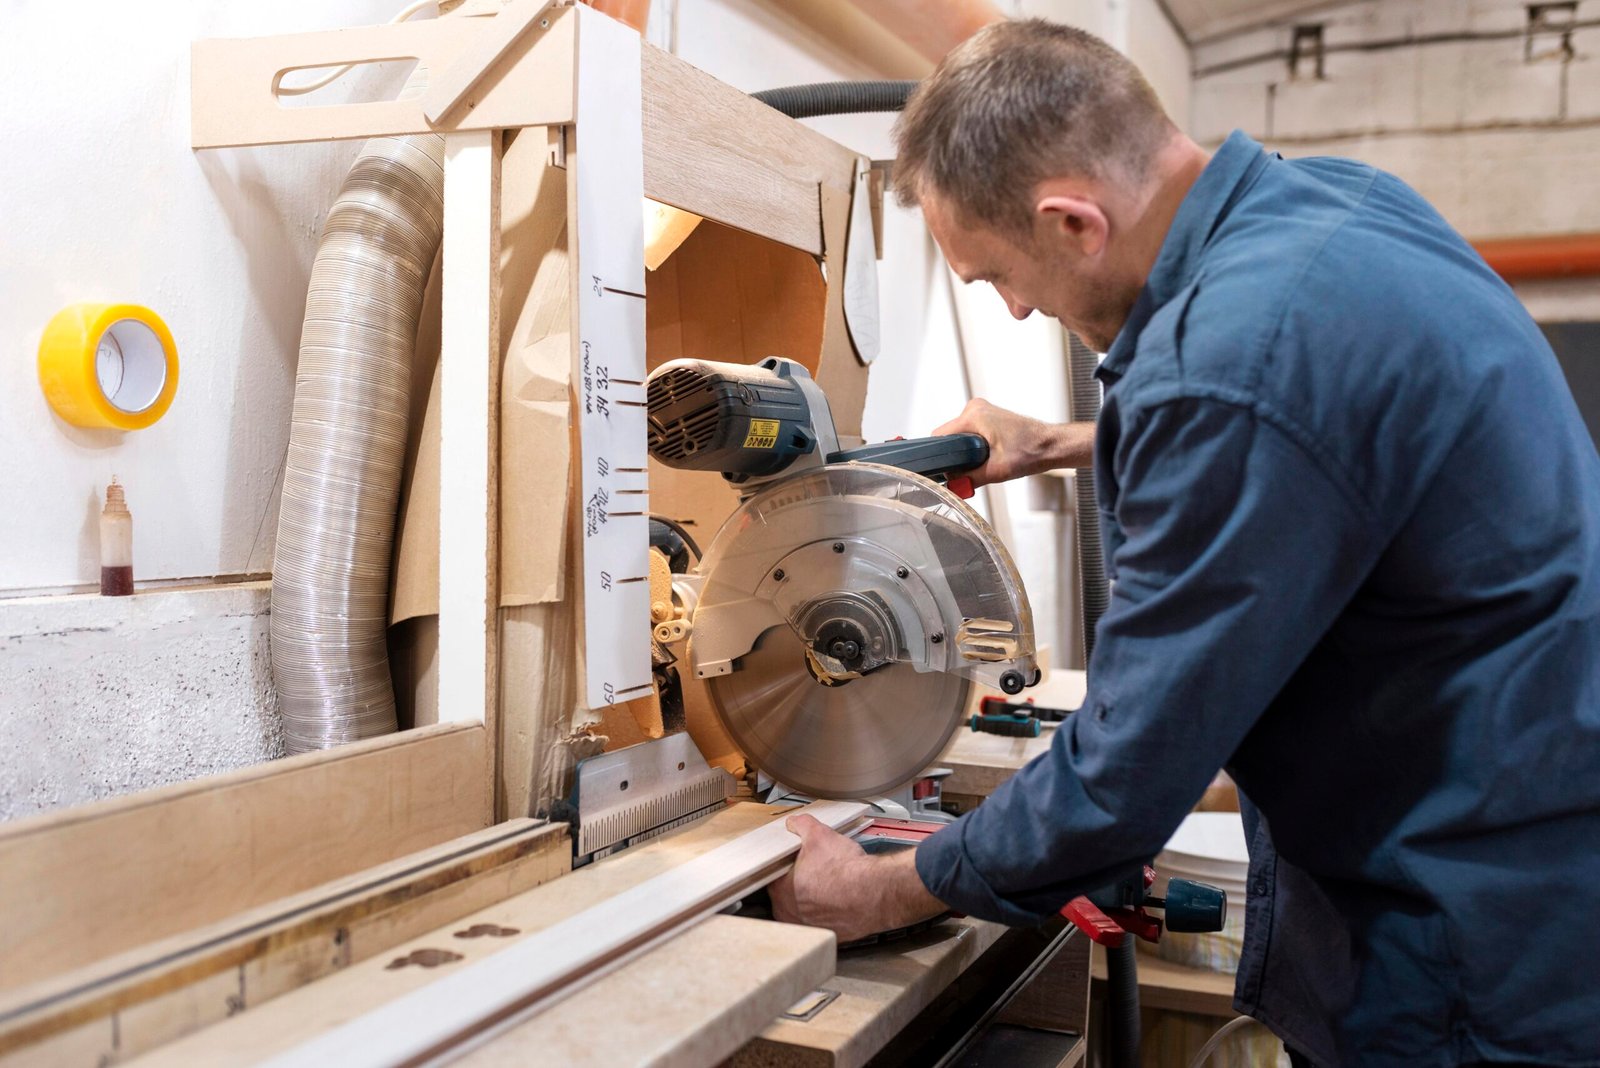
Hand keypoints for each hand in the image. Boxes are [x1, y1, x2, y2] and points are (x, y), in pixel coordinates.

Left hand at [769, 814, 946, 942]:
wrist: (876, 893)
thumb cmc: (847, 871)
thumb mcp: (820, 835)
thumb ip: (801, 825)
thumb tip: (795, 823)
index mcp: (781, 892)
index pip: (773, 876)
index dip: (786, 866)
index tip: (797, 861)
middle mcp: (791, 915)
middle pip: (788, 894)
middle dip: (800, 882)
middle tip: (816, 870)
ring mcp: (811, 928)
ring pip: (807, 910)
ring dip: (815, 899)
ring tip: (830, 883)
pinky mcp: (831, 935)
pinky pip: (826, 921)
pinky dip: (832, 911)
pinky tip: (842, 897)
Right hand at [934, 399, 1093, 485]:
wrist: (1050, 446)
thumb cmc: (1032, 451)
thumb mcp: (996, 471)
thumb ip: (968, 479)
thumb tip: (951, 486)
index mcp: (974, 415)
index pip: (939, 436)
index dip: (940, 456)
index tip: (947, 470)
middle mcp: (975, 408)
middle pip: (948, 437)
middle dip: (956, 456)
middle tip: (975, 468)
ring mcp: (982, 411)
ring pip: (959, 437)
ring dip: (966, 452)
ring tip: (986, 461)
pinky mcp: (988, 417)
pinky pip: (969, 434)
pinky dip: (973, 447)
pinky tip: (989, 455)